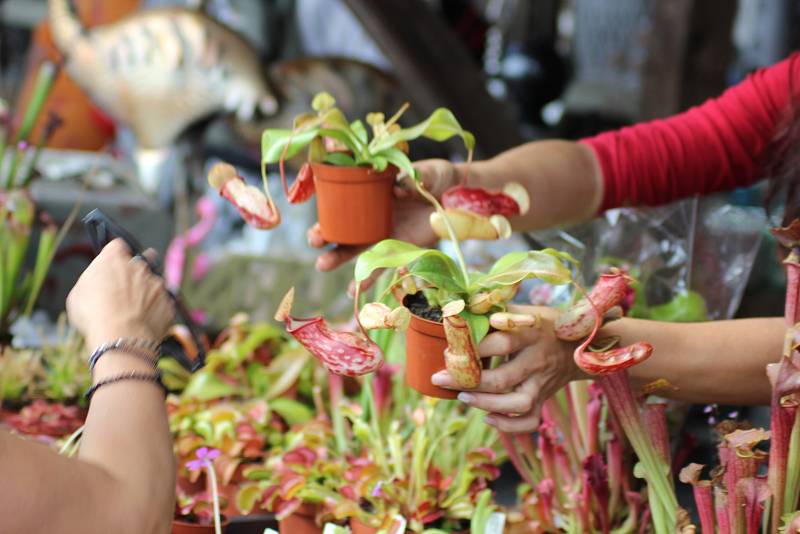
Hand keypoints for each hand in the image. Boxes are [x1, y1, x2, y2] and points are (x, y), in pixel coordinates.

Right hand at [67, 239, 174, 348]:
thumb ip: (94, 280)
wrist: (121, 336)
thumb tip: (100, 282)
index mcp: (114, 258)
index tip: (112, 265)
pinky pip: (162, 304)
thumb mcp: (79, 293)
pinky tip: (143, 322)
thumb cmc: (93, 314)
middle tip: (125, 290)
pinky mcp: (169, 303)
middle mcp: (139, 266)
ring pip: (154, 284)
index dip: (115, 255)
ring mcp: (157, 284)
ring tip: (133, 312)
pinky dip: (155, 310)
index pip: (117, 246)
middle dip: (134, 273)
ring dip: (147, 292)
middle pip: (141, 261)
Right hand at [308, 159, 462, 291]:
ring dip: (337, 257)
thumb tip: (397, 190)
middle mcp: (372, 216)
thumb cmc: (436, 179)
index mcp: (374, 193)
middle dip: (324, 234)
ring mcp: (383, 235)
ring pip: (355, 248)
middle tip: (313, 240)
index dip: (329, 207)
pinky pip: (380, 267)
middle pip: (343, 226)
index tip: (319, 212)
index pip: (345, 198)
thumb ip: (413, 179)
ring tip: (321, 265)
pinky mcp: (398, 251)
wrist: (455, 198)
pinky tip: (351, 291)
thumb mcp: (427, 173)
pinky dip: (366, 279)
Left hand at [431, 305, 585, 432]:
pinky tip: (488, 418)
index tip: (450, 349)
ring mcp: (542, 383)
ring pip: (517, 403)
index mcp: (530, 334)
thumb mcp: (525, 311)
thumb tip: (458, 311)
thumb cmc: (543, 323)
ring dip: (486, 404)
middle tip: (440, 379)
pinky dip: (509, 425)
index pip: (501, 343)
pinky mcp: (544, 400)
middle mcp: (537, 361)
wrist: (580, 345)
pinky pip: (530, 420)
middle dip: (467, 382)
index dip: (474, 349)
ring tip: (462, 398)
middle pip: (503, 378)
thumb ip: (496, 311)